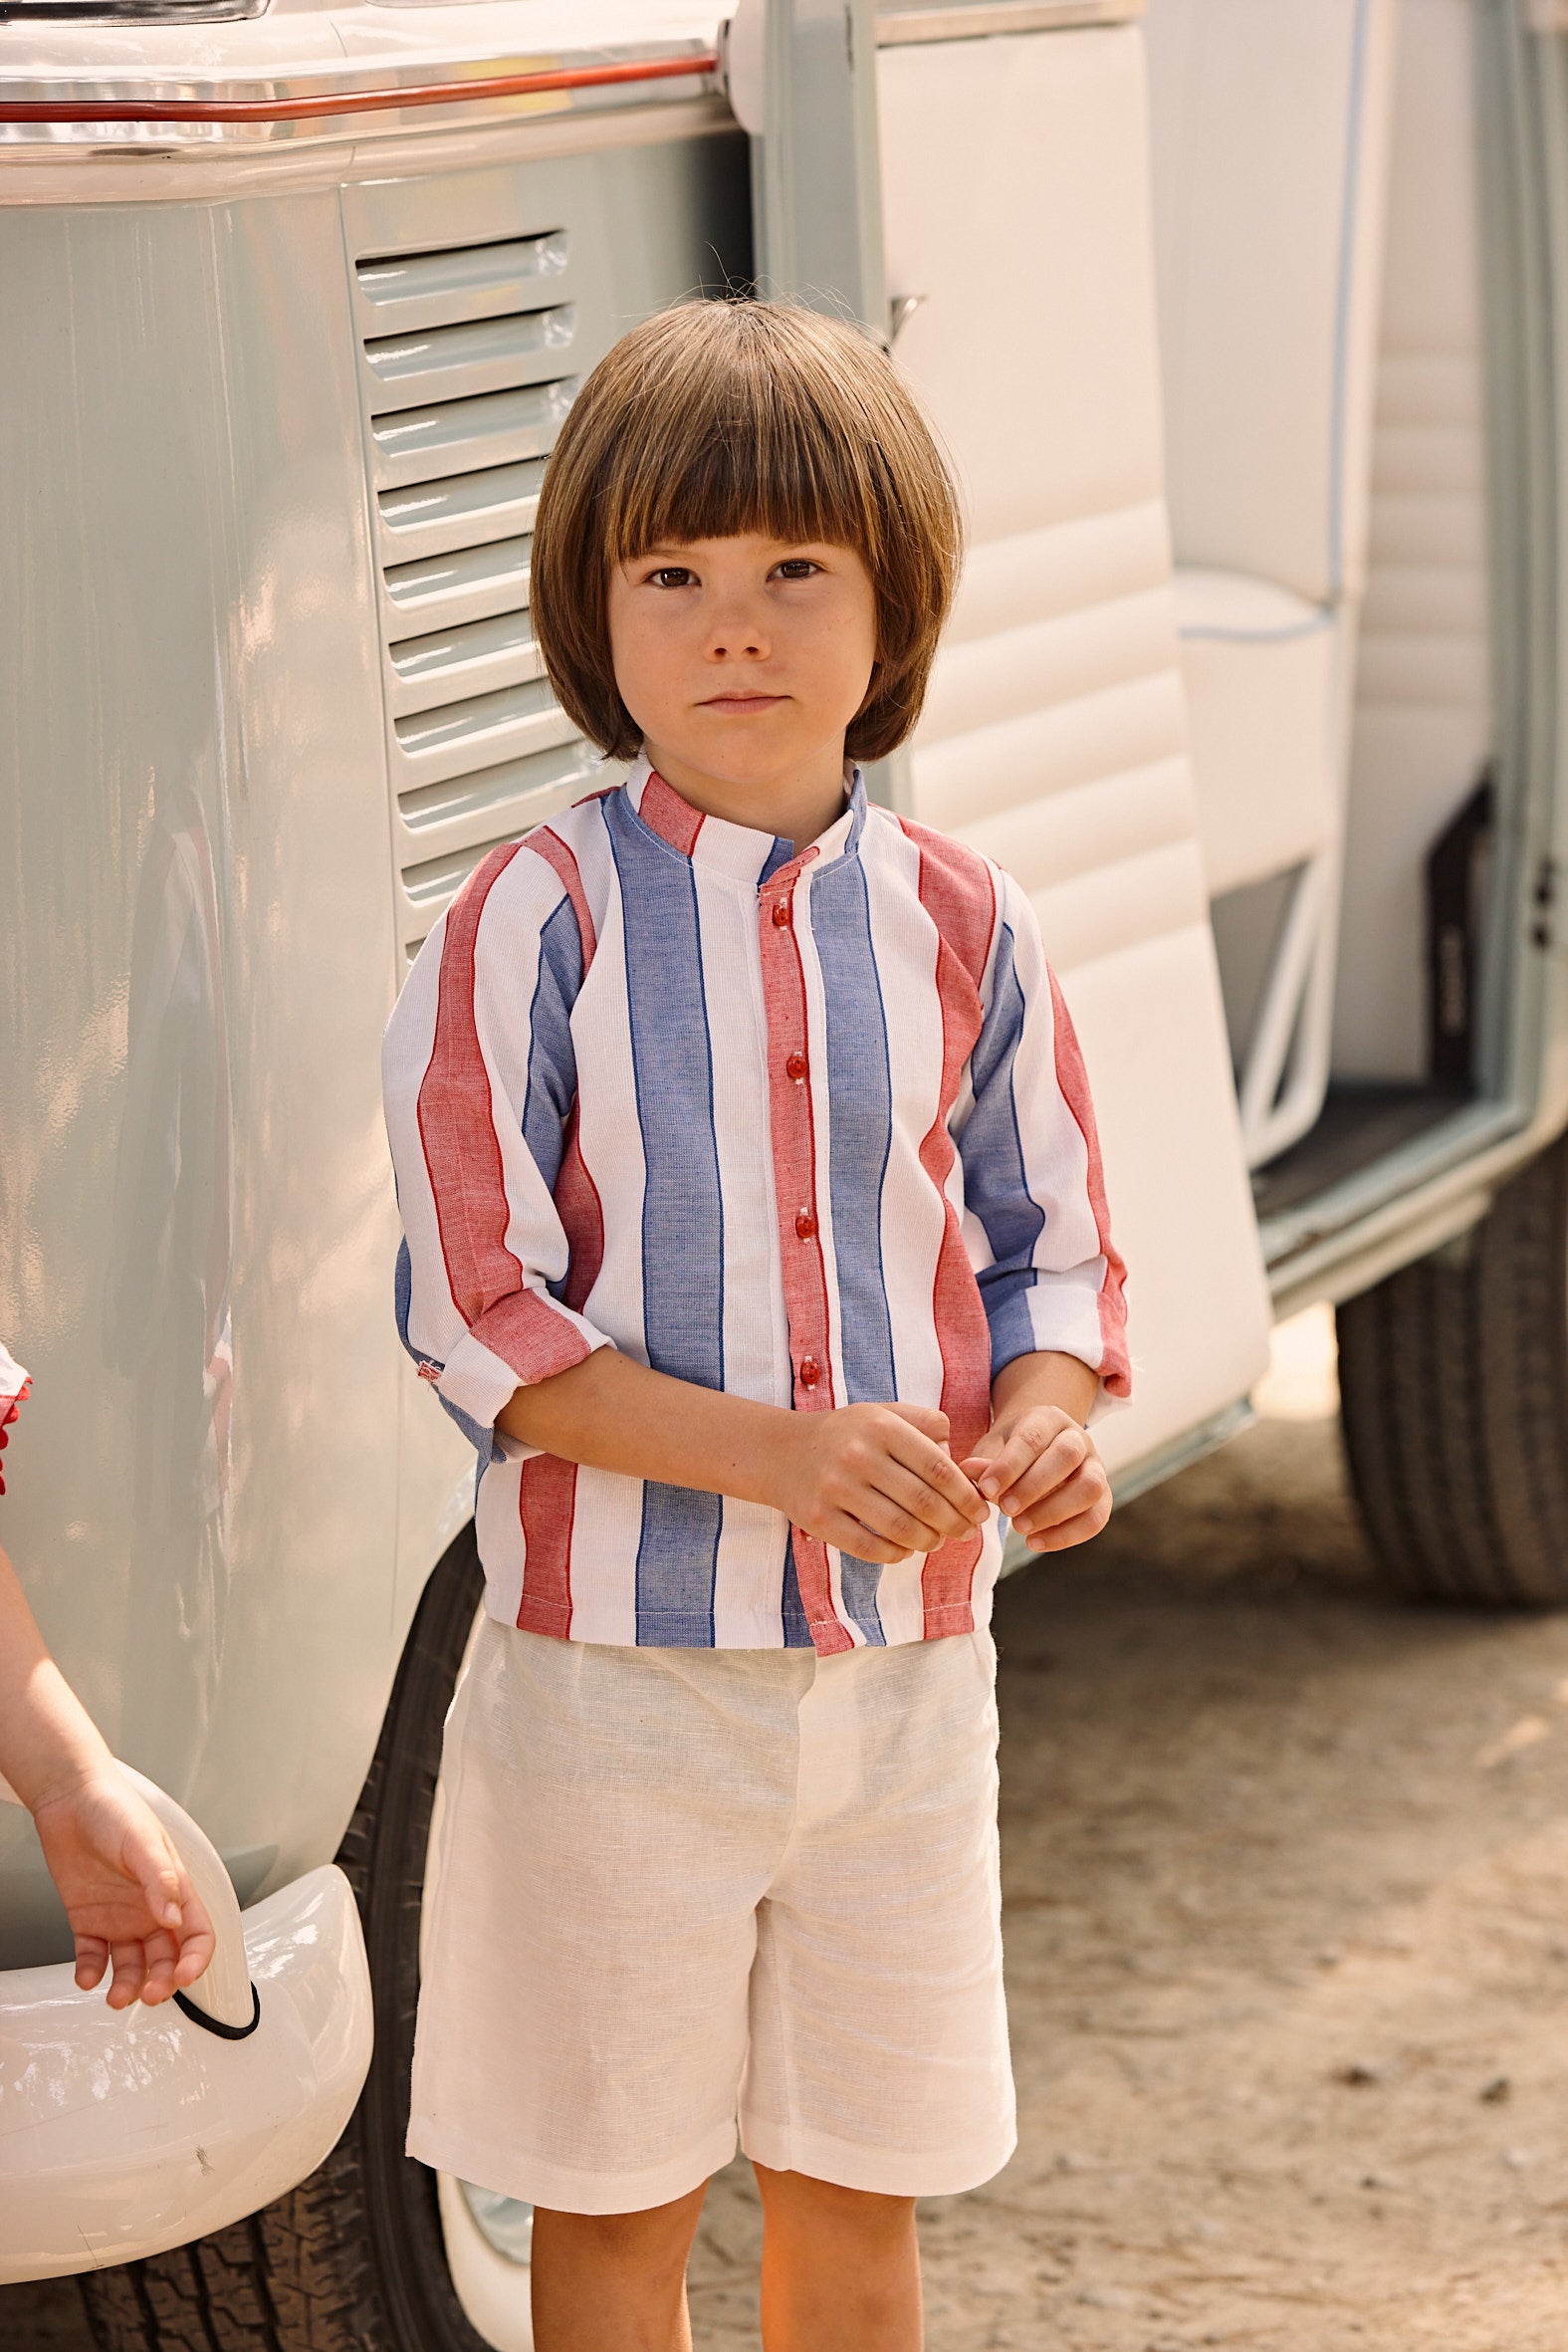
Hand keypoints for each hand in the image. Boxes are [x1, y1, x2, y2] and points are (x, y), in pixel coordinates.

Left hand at [30, 1766, 216, 2009]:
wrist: (69, 1799)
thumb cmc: (115, 1810)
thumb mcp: (142, 1841)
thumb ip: (161, 1880)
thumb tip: (173, 1920)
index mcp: (174, 1890)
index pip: (197, 1935)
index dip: (195, 1959)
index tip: (183, 1976)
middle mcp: (150, 1909)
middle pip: (166, 1959)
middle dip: (161, 1981)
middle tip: (148, 1994)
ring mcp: (119, 1918)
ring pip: (131, 1965)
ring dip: (127, 1986)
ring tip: (115, 1997)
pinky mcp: (88, 1921)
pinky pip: (93, 1957)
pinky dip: (91, 1972)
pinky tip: (88, 1977)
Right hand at [777, 1403, 989, 1563]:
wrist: (781, 1452)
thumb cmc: (847, 1435)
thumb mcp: (884, 1414)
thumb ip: (927, 1425)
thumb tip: (960, 1464)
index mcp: (881, 1427)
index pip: (938, 1467)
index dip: (966, 1495)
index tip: (980, 1511)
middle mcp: (858, 1455)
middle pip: (924, 1501)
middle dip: (955, 1523)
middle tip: (967, 1532)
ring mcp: (835, 1488)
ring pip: (900, 1528)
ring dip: (929, 1541)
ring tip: (938, 1541)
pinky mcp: (818, 1518)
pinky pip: (869, 1548)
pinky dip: (896, 1554)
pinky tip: (906, 1549)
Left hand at [961, 1403, 1109, 1553]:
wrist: (1038, 1454)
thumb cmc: (1009, 1453)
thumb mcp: (992, 1450)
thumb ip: (984, 1463)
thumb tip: (970, 1472)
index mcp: (1047, 1419)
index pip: (1032, 1439)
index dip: (1009, 1466)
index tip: (986, 1490)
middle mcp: (1078, 1438)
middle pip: (1067, 1456)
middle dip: (1034, 1487)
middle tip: (1005, 1509)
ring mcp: (1095, 1466)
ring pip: (1090, 1487)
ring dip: (1054, 1512)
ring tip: (1020, 1528)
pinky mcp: (1103, 1496)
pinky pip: (1096, 1517)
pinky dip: (1067, 1535)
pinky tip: (1034, 1543)